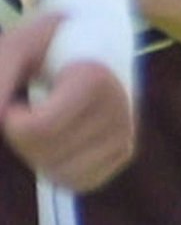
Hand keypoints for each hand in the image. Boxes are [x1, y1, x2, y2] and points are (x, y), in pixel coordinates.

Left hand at [0, 13, 135, 191]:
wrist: (97, 42)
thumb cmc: (50, 46)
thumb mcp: (17, 46)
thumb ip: (0, 75)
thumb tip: (1, 114)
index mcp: (96, 78)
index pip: (39, 129)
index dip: (13, 120)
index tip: (20, 98)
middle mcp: (119, 108)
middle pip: (45, 153)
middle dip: (22, 139)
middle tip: (30, 111)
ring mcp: (125, 132)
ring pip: (59, 172)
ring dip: (38, 154)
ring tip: (47, 123)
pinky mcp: (124, 152)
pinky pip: (77, 181)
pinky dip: (57, 168)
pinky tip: (60, 142)